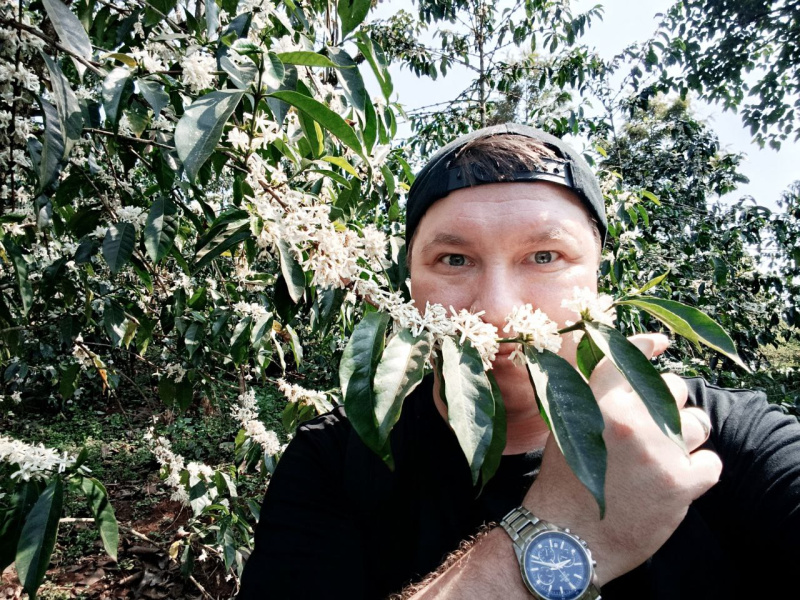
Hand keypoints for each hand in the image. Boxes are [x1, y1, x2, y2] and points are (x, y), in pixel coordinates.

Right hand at [523, 333, 721, 585]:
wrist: (569, 539)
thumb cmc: (563, 484)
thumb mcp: (564, 429)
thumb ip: (589, 398)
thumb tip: (609, 368)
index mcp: (596, 404)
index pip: (625, 359)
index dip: (646, 345)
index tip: (661, 343)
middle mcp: (630, 421)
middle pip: (672, 389)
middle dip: (668, 405)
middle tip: (652, 430)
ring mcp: (658, 451)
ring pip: (698, 423)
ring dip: (687, 438)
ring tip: (663, 458)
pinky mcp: (681, 483)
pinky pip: (711, 462)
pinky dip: (698, 472)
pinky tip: (675, 483)